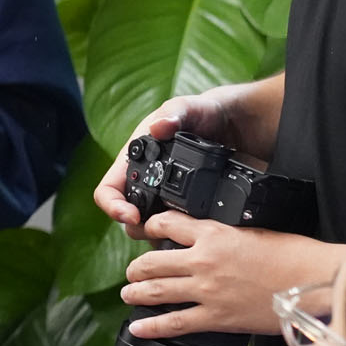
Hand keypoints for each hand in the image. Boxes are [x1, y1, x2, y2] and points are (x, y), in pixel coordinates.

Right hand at [93, 93, 240, 239]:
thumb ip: (174, 114)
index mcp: (135, 161)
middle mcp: (146, 183)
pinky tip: (199, 235)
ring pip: (152, 229)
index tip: (132, 215)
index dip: (113, 206)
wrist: (237, 124)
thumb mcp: (189, 108)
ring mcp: (166, 199)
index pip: (108, 191)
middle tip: (161, 231)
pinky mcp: (189, 209)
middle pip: (128, 218)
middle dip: (139, 229)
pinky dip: (184, 237)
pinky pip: (179, 231)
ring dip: (161, 236)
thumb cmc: (204, 112)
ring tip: (182, 236)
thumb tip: (158, 128)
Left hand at [120, 213, 340, 337]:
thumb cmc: (294, 256)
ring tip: (128, 294)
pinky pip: (175, 323)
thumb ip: (224, 237)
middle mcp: (203, 260)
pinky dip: (152, 327)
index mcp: (213, 233)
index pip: (167, 224)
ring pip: (157, 290)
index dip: (151, 228)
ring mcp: (207, 290)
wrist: (314, 282)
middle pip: (153, 262)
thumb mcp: (252, 232)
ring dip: (136, 293)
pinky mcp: (216, 317)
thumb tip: (210, 243)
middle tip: (132, 273)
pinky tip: (138, 328)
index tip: (146, 233)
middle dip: (136, 268)